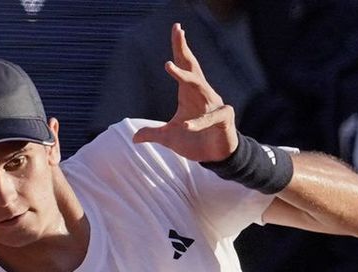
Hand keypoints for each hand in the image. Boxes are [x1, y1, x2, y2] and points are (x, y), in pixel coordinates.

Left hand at [131, 23, 238, 163]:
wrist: (217, 156)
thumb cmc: (196, 141)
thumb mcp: (170, 138)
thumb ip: (153, 134)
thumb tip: (134, 137)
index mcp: (190, 93)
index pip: (184, 65)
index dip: (179, 47)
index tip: (177, 28)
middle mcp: (203, 94)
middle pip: (192, 67)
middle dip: (183, 49)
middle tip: (178, 30)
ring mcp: (214, 105)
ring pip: (200, 86)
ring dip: (184, 77)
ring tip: (168, 66)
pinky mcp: (223, 118)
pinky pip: (210, 118)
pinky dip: (198, 122)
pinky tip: (185, 126)